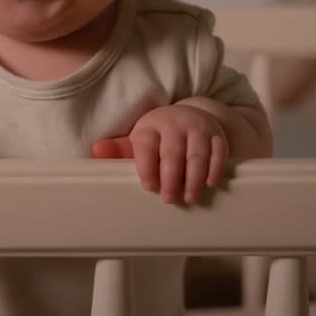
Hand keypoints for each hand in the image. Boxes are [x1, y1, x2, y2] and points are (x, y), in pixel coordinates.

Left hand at [92, 104, 227, 204]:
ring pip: (197, 154)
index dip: (147, 167)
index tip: (149, 187)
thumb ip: (119, 150)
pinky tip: (209, 184)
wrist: (192, 116)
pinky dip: (215, 169)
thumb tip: (97, 151)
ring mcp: (198, 128)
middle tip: (169, 199)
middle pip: (172, 152)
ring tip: (189, 198)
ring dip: (193, 178)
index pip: (146, 146)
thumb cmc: (160, 136)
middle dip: (171, 178)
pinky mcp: (217, 135)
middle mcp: (175, 124)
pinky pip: (219, 152)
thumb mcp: (139, 139)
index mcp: (151, 126)